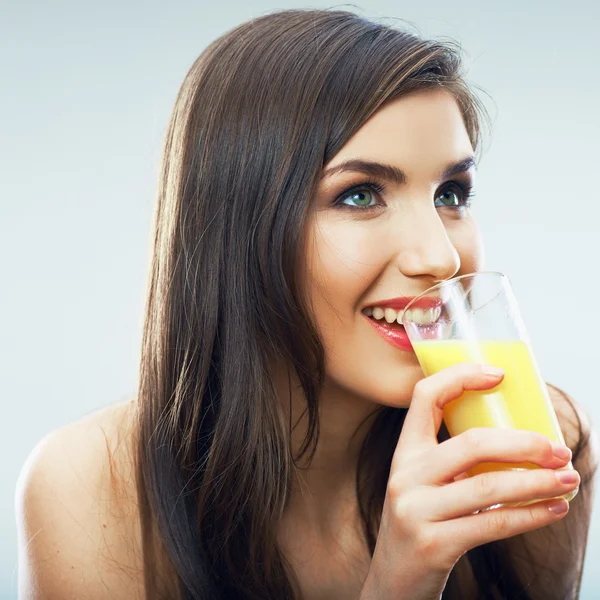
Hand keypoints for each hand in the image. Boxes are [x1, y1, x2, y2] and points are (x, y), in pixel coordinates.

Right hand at [359, 363, 578, 599]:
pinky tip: (553, 509)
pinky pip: (493, 523)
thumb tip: (518, 441)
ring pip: (488, 486)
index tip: (498, 375)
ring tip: (568, 479)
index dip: (459, 378)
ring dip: (537, 481)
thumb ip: (454, 463)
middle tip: (558, 449)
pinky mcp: (433, 544)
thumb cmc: (421, 525)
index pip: (424, 397)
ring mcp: (416, 509)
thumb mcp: (425, 486)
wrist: (393, 583)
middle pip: (470, 443)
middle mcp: (405, 475)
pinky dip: (531, 515)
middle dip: (523, 443)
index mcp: (404, 453)